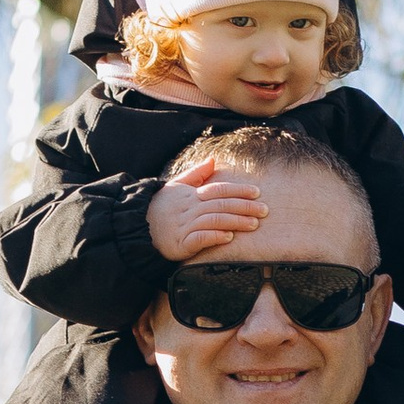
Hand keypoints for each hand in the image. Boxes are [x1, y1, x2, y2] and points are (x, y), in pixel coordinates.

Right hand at [148, 158, 270, 264]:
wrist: (138, 228)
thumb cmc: (160, 208)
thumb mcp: (176, 187)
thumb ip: (196, 174)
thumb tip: (213, 160)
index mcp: (191, 194)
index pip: (218, 189)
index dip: (238, 190)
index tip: (257, 192)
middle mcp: (189, 208)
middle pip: (221, 204)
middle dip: (245, 206)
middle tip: (265, 210)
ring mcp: (185, 226)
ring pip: (214, 220)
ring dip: (236, 221)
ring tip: (254, 224)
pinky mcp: (180, 244)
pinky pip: (200, 238)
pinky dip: (215, 236)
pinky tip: (229, 237)